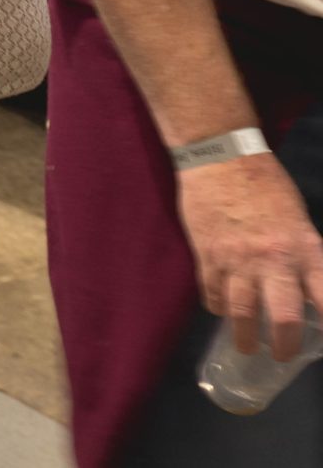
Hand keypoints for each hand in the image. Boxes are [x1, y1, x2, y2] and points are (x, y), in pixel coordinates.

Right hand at [178, 151, 322, 357]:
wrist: (220, 157)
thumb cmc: (267, 186)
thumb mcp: (298, 220)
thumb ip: (303, 255)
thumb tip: (304, 288)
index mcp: (305, 248)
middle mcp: (274, 260)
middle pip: (283, 317)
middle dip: (284, 344)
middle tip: (282, 355)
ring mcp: (237, 260)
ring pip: (242, 313)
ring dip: (245, 337)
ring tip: (247, 348)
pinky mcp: (208, 255)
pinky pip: (212, 293)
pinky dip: (217, 307)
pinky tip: (221, 311)